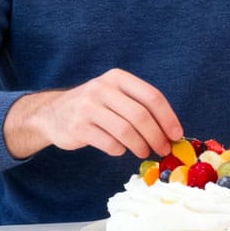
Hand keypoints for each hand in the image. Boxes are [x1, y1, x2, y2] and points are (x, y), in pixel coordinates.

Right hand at [3, 68, 182, 159]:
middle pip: (141, 116)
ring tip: (144, 152)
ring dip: (140, 146)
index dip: (168, 118)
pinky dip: (120, 150)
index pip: (151, 96)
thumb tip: (171, 132)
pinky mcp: (78, 127)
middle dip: (157, 136)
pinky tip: (120, 149)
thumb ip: (139, 106)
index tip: (176, 135)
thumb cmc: (95, 107)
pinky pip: (109, 143)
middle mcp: (102, 88)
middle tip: (163, 149)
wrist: (52, 113)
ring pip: (126, 131)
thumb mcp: (115, 96)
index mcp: (117, 78)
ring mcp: (88, 107)